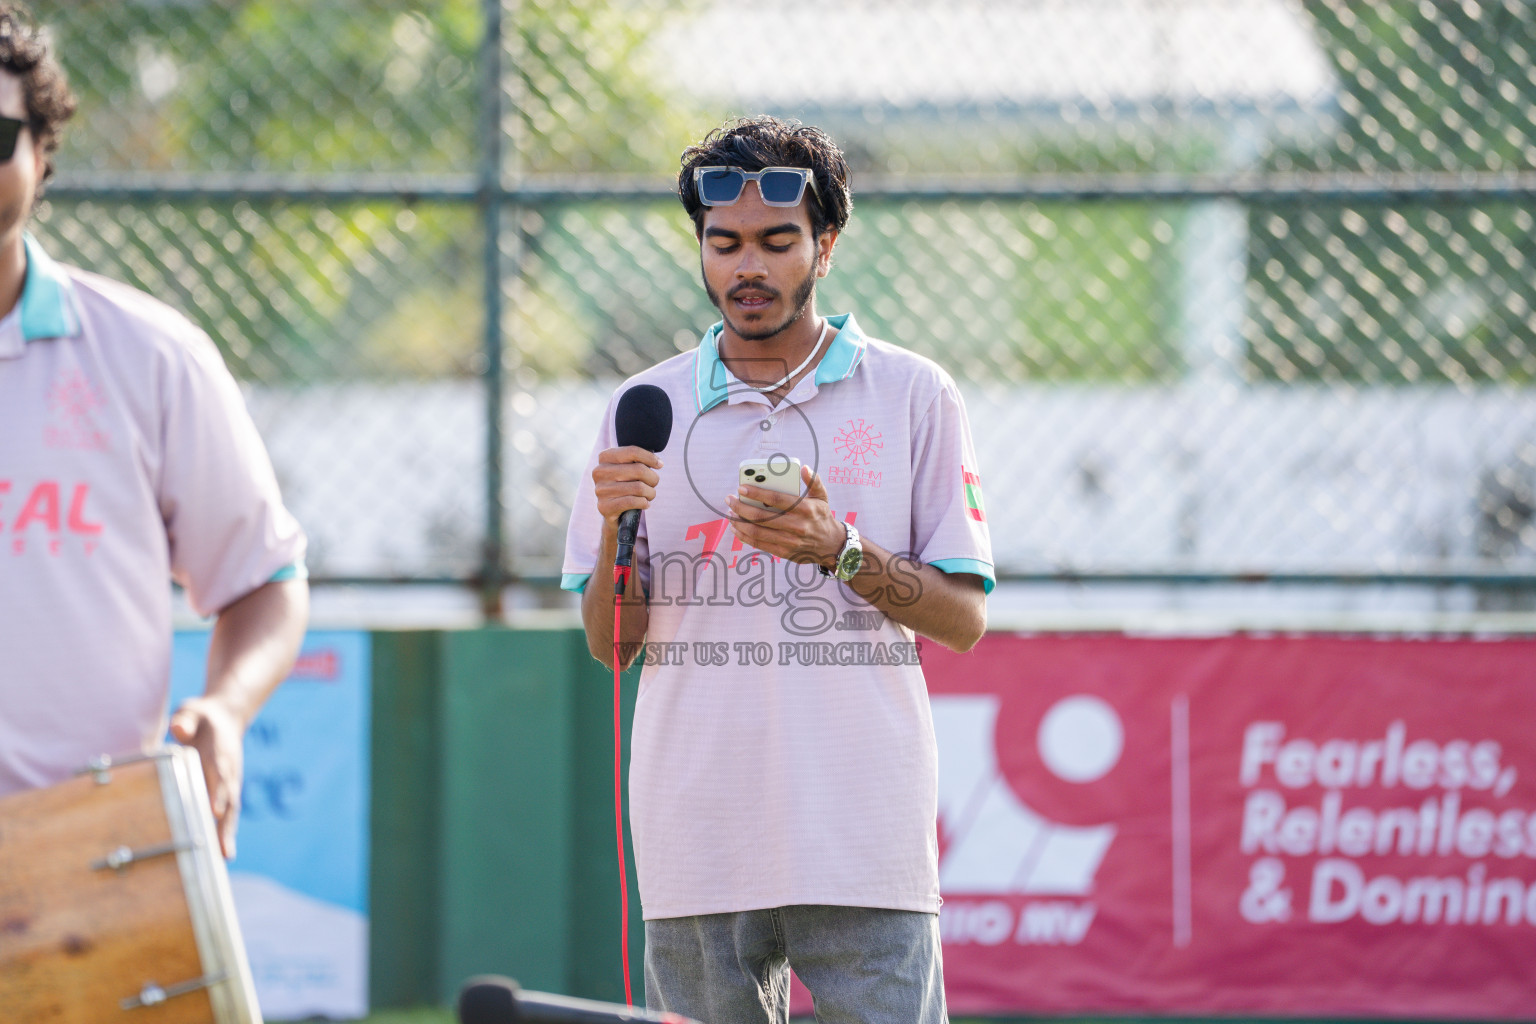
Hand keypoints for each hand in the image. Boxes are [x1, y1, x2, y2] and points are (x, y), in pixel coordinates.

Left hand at [169, 696, 245, 859]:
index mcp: (220, 751)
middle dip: (226, 823)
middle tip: (222, 848)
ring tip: (224, 857)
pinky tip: (222, 855)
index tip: (215, 811)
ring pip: (231, 810)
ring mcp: (230, 781)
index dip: (218, 792)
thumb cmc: (202, 716)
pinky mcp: (227, 790)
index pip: (220, 774)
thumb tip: (179, 730)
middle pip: (230, 799)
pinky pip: (228, 813)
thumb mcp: (192, 710)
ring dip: (227, 833)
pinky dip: (225, 832)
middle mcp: (229, 770)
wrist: (226, 716)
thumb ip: (186, 719)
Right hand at [593, 446, 662, 528]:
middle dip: (653, 478)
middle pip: (638, 470)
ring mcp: (600, 490)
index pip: (632, 452)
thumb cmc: (625, 486)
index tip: (660, 465)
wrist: (612, 512)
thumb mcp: (629, 469)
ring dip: (650, 493)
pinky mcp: (604, 506)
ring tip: (649, 495)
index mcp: (605, 457)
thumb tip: (658, 463)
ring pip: (638, 487)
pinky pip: (632, 501)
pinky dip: (644, 503)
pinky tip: (645, 504)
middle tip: (653, 484)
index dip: (650, 458)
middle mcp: (599, 472)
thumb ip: (639, 461)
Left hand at [725, 464, 843, 566]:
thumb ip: (813, 481)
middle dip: (741, 507)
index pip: (776, 500)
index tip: (742, 488)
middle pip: (762, 517)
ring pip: (757, 532)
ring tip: (730, 513)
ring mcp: (789, 542)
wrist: (831, 545)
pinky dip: (744, 536)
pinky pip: (759, 544)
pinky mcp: (784, 552)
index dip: (757, 493)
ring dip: (739, 522)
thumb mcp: (822, 497)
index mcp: (805, 510)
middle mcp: (797, 526)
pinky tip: (737, 528)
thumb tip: (804, 467)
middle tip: (730, 499)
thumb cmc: (822, 517)